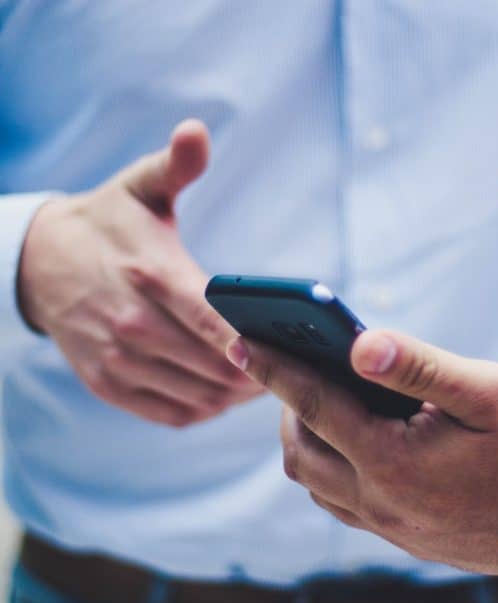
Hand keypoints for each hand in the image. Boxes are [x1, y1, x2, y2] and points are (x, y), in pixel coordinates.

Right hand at [18, 119, 262, 426]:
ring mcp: (118, 359)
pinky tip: (226, 395)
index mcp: (152, 274)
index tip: (291, 350)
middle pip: (216, 367)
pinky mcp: (108, 384)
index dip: (257, 343)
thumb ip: (175, 165)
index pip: (215, 321)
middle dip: (261, 372)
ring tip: (268, 381)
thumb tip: (197, 131)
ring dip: (239, 396)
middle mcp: (133, 323)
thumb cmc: (108, 225)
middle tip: (294, 367)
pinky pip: (173, 413)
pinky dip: (207, 409)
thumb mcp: (139, 187)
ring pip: (200, 396)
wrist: (40, 263)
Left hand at [227, 330, 497, 574]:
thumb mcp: (484, 390)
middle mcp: (381, 502)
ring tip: (318, 402)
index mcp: (393, 461)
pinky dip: (330, 468)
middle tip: (292, 368)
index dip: (273, 369)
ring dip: (306, 440)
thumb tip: (358, 342)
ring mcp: (390, 527)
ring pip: (316, 484)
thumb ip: (417, 365)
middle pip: (301, 452)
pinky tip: (351, 442)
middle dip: (286, 407)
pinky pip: (342, 504)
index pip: (313, 406)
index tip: (239, 341)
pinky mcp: (404, 538)